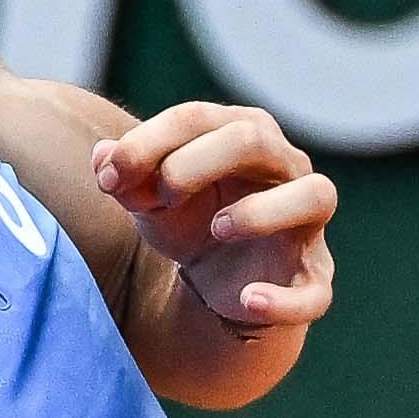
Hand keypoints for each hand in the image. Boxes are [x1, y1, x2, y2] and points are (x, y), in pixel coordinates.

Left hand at [94, 98, 336, 334]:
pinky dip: (283, 300)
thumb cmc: (190, 221)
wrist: (221, 283)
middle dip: (196, 162)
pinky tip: (247, 300)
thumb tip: (103, 158)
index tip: (110, 177)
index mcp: (243, 133)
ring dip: (261, 211)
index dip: (150, 142)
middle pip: (254, 138)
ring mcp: (306, 222)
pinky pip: (315, 291)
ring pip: (314, 196)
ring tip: (218, 228)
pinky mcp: (312, 277)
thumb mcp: (150, 200)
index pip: (199, 117)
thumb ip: (126, 178)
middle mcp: (285, 167)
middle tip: (162, 196)